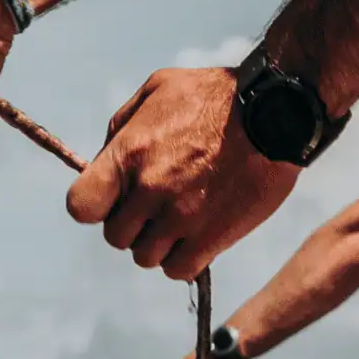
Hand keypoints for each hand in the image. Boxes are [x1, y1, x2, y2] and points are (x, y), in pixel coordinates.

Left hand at [68, 67, 297, 279]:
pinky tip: (196, 238)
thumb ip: (123, 126)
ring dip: (158, 244)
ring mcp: (181, 217)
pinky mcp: (212, 237)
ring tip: (179, 221)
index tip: (111, 200)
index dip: (93, 206)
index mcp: (129, 154)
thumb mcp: (158, 88)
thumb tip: (103, 159)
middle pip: (116, 237)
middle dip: (131, 224)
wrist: (276, 112)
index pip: (81, 206)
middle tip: (155, 207)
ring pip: (145, 257)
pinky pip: (178, 270)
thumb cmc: (216, 95)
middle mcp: (150, 189)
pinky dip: (183, 259)